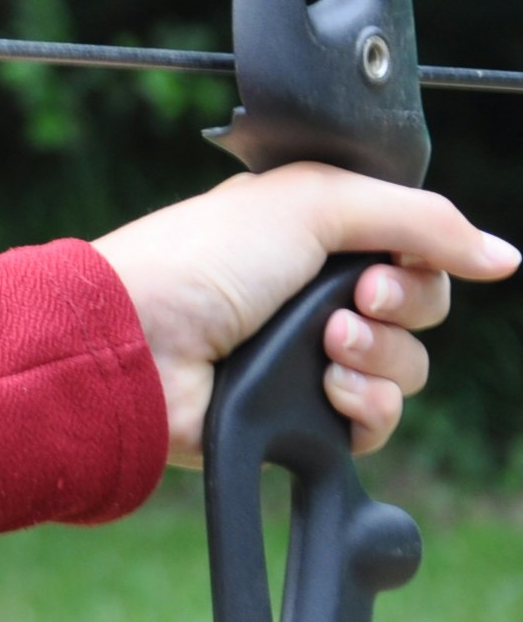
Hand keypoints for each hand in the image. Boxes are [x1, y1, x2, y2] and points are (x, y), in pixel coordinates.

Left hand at [91, 165, 517, 464]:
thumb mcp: (314, 201)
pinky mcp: (296, 418)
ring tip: (326, 345)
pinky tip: (329, 392)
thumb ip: (420, 219)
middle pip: (420, 307)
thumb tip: (501, 255)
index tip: (397, 258)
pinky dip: (366, 407)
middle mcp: (310, 294)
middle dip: (405, 306)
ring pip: (405, 367)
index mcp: (310, 233)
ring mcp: (303, 358)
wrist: (135, 344)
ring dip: (380, 356)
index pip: (410, 247)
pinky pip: (376, 421)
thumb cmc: (201, 260)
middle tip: (355, 301)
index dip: (421, 255)